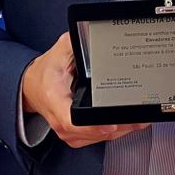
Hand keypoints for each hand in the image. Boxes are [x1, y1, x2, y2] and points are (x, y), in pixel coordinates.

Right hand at [22, 32, 145, 148]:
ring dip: (121, 129)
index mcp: (54, 97)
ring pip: (99, 137)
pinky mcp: (75, 137)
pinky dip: (116, 131)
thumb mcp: (61, 49)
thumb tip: (96, 34)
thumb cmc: (48, 71)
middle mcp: (60, 120)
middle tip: (141, 116)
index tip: (112, 124)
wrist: (33, 86)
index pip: (72, 119)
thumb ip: (77, 42)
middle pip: (93, 131)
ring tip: (141, 118)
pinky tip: (129, 122)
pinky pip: (98, 139)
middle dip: (120, 125)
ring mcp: (67, 132)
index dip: (93, 125)